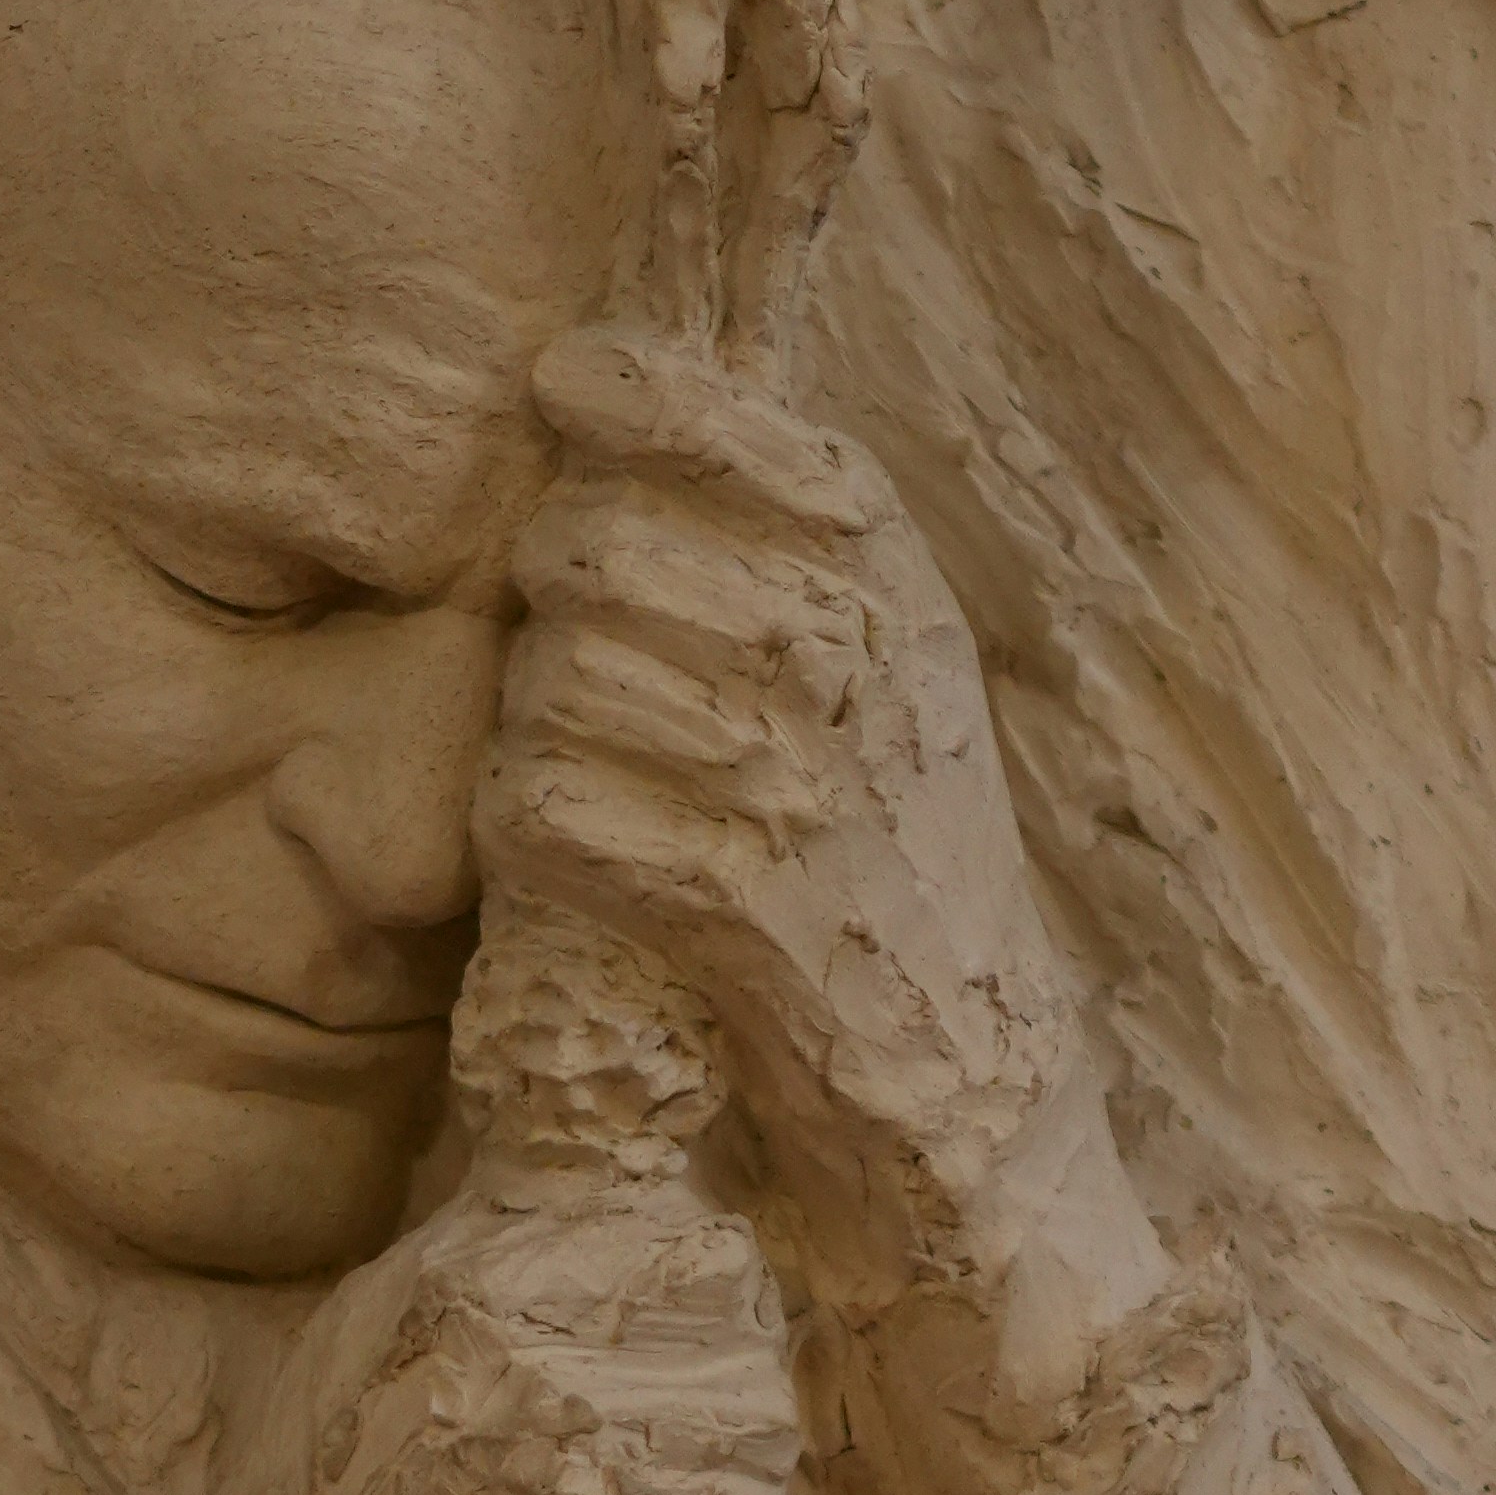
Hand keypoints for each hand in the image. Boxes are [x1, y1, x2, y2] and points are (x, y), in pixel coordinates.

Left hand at [484, 325, 1162, 1494]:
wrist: (966, 1109)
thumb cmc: (879, 873)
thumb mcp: (873, 682)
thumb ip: (779, 548)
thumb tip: (604, 397)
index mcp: (902, 589)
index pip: (746, 428)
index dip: (635, 393)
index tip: (567, 385)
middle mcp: (863, 666)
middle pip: (603, 546)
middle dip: (552, 597)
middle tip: (579, 666)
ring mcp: (806, 785)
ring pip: (557, 679)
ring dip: (529, 733)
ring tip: (581, 787)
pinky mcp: (741, 909)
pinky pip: (552, 810)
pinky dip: (533, 835)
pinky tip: (573, 865)